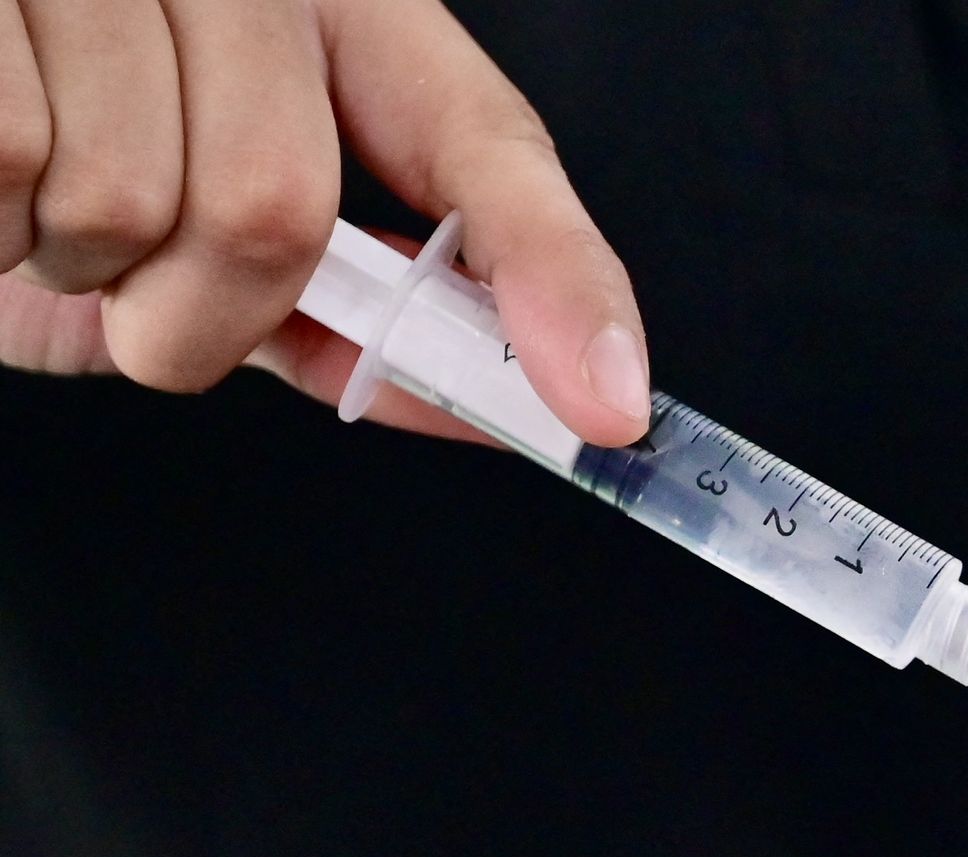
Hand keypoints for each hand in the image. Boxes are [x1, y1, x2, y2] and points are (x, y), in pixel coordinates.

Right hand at [0, 0, 647, 444]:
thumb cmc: (68, 140)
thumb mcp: (214, 220)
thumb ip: (341, 306)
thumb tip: (472, 399)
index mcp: (333, 3)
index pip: (483, 143)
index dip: (557, 278)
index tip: (607, 404)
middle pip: (276, 210)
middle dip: (201, 312)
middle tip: (143, 282)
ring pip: (130, 207)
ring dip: (80, 275)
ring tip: (45, 209)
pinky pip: (6, 169)